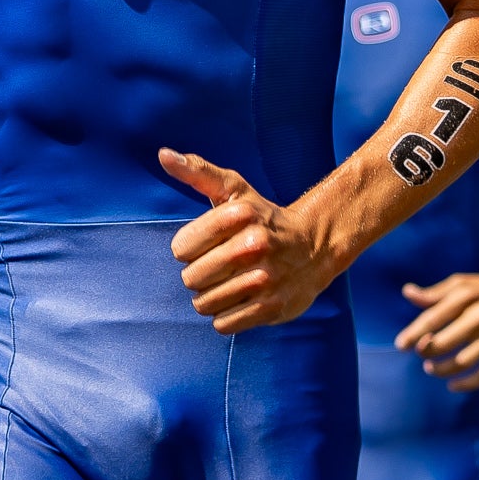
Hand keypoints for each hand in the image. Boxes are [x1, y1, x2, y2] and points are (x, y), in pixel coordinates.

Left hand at [161, 150, 343, 332]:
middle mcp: (254, 246)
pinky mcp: (272, 308)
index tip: (209, 244)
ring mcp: (265, 279)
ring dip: (210, 297)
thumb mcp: (233, 190)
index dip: (189, 249)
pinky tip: (240, 299)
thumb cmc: (263, 217)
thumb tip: (163, 155)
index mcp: (240, 215)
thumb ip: (197, 172)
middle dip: (199, 275)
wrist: (314, 246)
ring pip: (204, 304)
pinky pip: (223, 324)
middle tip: (220, 266)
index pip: (181, 248)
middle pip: (191, 278)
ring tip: (230, 283)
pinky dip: (225, 316)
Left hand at [396, 266, 478, 391]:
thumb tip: (408, 293)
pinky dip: (466, 384)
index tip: (401, 345)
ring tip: (430, 368)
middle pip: (445, 342)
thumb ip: (434, 293)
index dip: (413, 334)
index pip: (433, 318)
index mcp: (466, 296)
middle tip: (420, 354)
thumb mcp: (462, 284)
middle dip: (426, 352)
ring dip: (441, 370)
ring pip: (462, 361)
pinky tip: (452, 385)